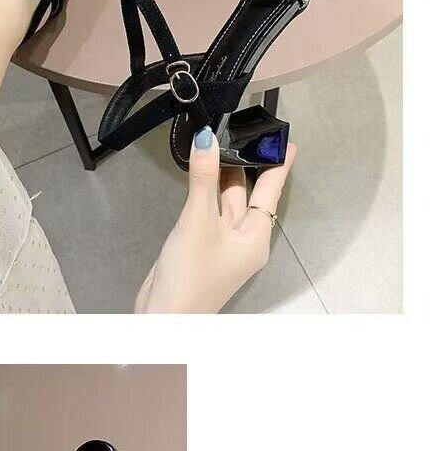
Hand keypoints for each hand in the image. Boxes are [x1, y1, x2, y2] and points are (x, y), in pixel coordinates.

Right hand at [135, 128, 295, 313]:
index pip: (271, 192)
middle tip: (239, 135)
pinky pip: (209, 215)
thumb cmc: (190, 280)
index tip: (286, 144)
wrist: (164, 315)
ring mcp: (222, 247)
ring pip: (225, 204)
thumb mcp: (198, 220)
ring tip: (215, 149)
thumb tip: (208, 142)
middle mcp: (243, 242)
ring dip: (219, 179)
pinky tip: (197, 181)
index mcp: (255, 238)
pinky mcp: (202, 249)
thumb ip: (203, 178)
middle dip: (240, 166)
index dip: (277, 165)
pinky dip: (204, 196)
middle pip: (246, 195)